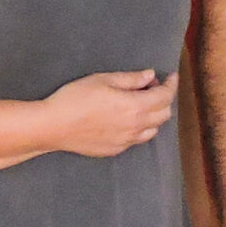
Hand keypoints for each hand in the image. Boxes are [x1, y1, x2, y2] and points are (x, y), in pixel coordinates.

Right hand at [44, 69, 176, 157]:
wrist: (53, 126)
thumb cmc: (75, 99)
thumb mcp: (103, 80)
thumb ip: (131, 79)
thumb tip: (150, 76)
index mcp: (135, 107)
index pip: (165, 96)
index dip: (171, 85)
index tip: (172, 77)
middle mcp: (135, 127)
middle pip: (164, 114)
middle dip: (163, 98)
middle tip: (150, 86)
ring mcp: (126, 141)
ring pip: (153, 129)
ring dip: (153, 115)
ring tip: (139, 103)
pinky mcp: (116, 149)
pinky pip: (137, 139)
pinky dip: (140, 128)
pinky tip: (126, 119)